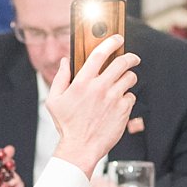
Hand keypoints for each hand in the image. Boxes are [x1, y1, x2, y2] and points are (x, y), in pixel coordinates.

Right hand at [45, 35, 138, 175]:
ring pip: (130, 78)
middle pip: (122, 62)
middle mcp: (100, 88)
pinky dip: (127, 97)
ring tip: (125, 80)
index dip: (110, 42)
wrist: (80, 148)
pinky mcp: (123, 111)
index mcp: (82, 82)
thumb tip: (64, 62)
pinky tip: (119, 102)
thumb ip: (60, 78)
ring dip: (129, 76)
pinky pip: (131, 97)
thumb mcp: (54, 100)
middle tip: (131, 58)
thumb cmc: (67, 125)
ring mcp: (113, 99)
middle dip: (130, 57)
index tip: (117, 38)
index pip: (100, 54)